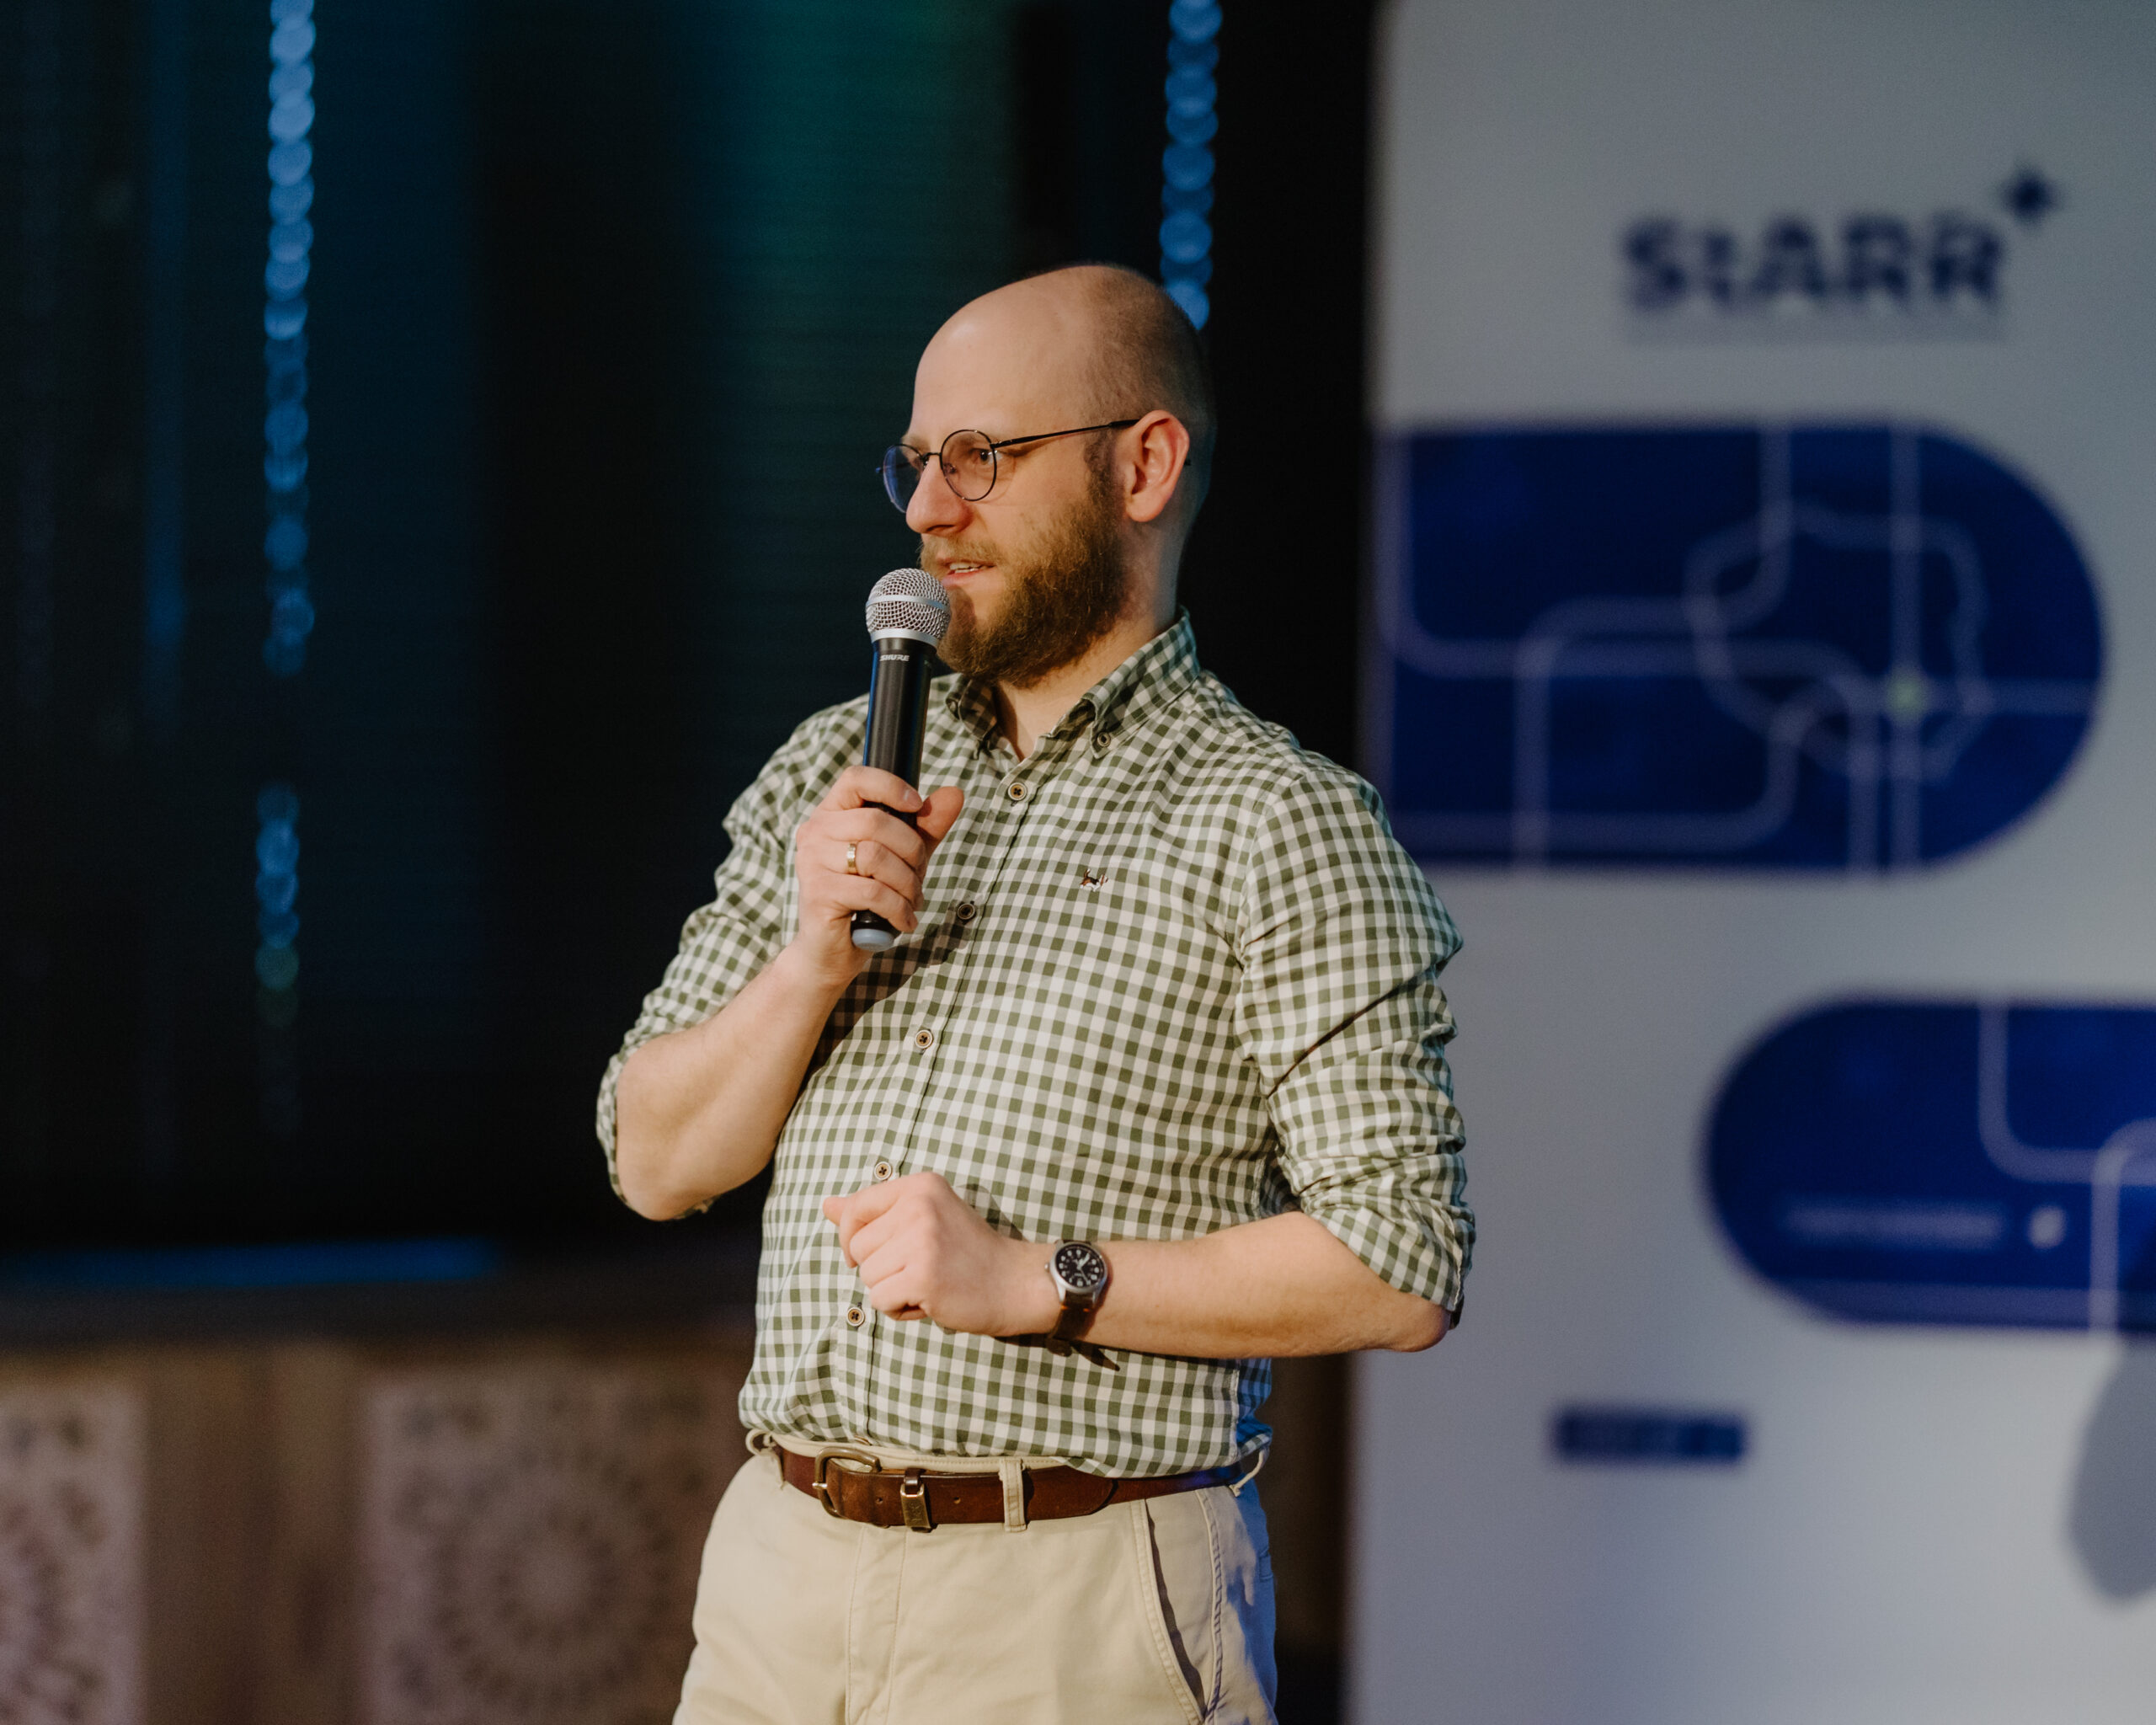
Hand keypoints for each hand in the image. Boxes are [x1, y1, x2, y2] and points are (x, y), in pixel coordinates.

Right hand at [790, 766, 963, 988]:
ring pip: (876, 856)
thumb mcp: (902, 858)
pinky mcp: (818, 894)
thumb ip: (925, 827)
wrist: (831, 951)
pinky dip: (898, 908)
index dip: (891, 787)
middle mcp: (814, 832)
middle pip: (876, 822)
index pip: (855, 778)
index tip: (917, 805)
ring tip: (911, 900)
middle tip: (918, 876)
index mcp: (831, 814)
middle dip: (912, 851)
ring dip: (907, 883)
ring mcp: (811, 862)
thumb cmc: (866, 899)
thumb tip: (955, 793)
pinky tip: (903, 920)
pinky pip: (873, 892)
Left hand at [822, 1172, 1059, 1335]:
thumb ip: (873, 1212)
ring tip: (927, 1283)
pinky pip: (879, 1301)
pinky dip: (899, 1309)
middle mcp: (919, 1205)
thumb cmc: (965, 1252)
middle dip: (878, 1268)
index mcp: (919, 1185)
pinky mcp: (923, 1275)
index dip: (853, 1239)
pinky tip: (929, 1300)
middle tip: (918, 1269)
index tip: (874, 1253)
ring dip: (890, 1290)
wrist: (1014, 1282)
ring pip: (866, 1276)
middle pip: (856, 1247)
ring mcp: (922, 1239)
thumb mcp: (922, 1219)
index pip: (854, 1209)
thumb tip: (825, 1204)